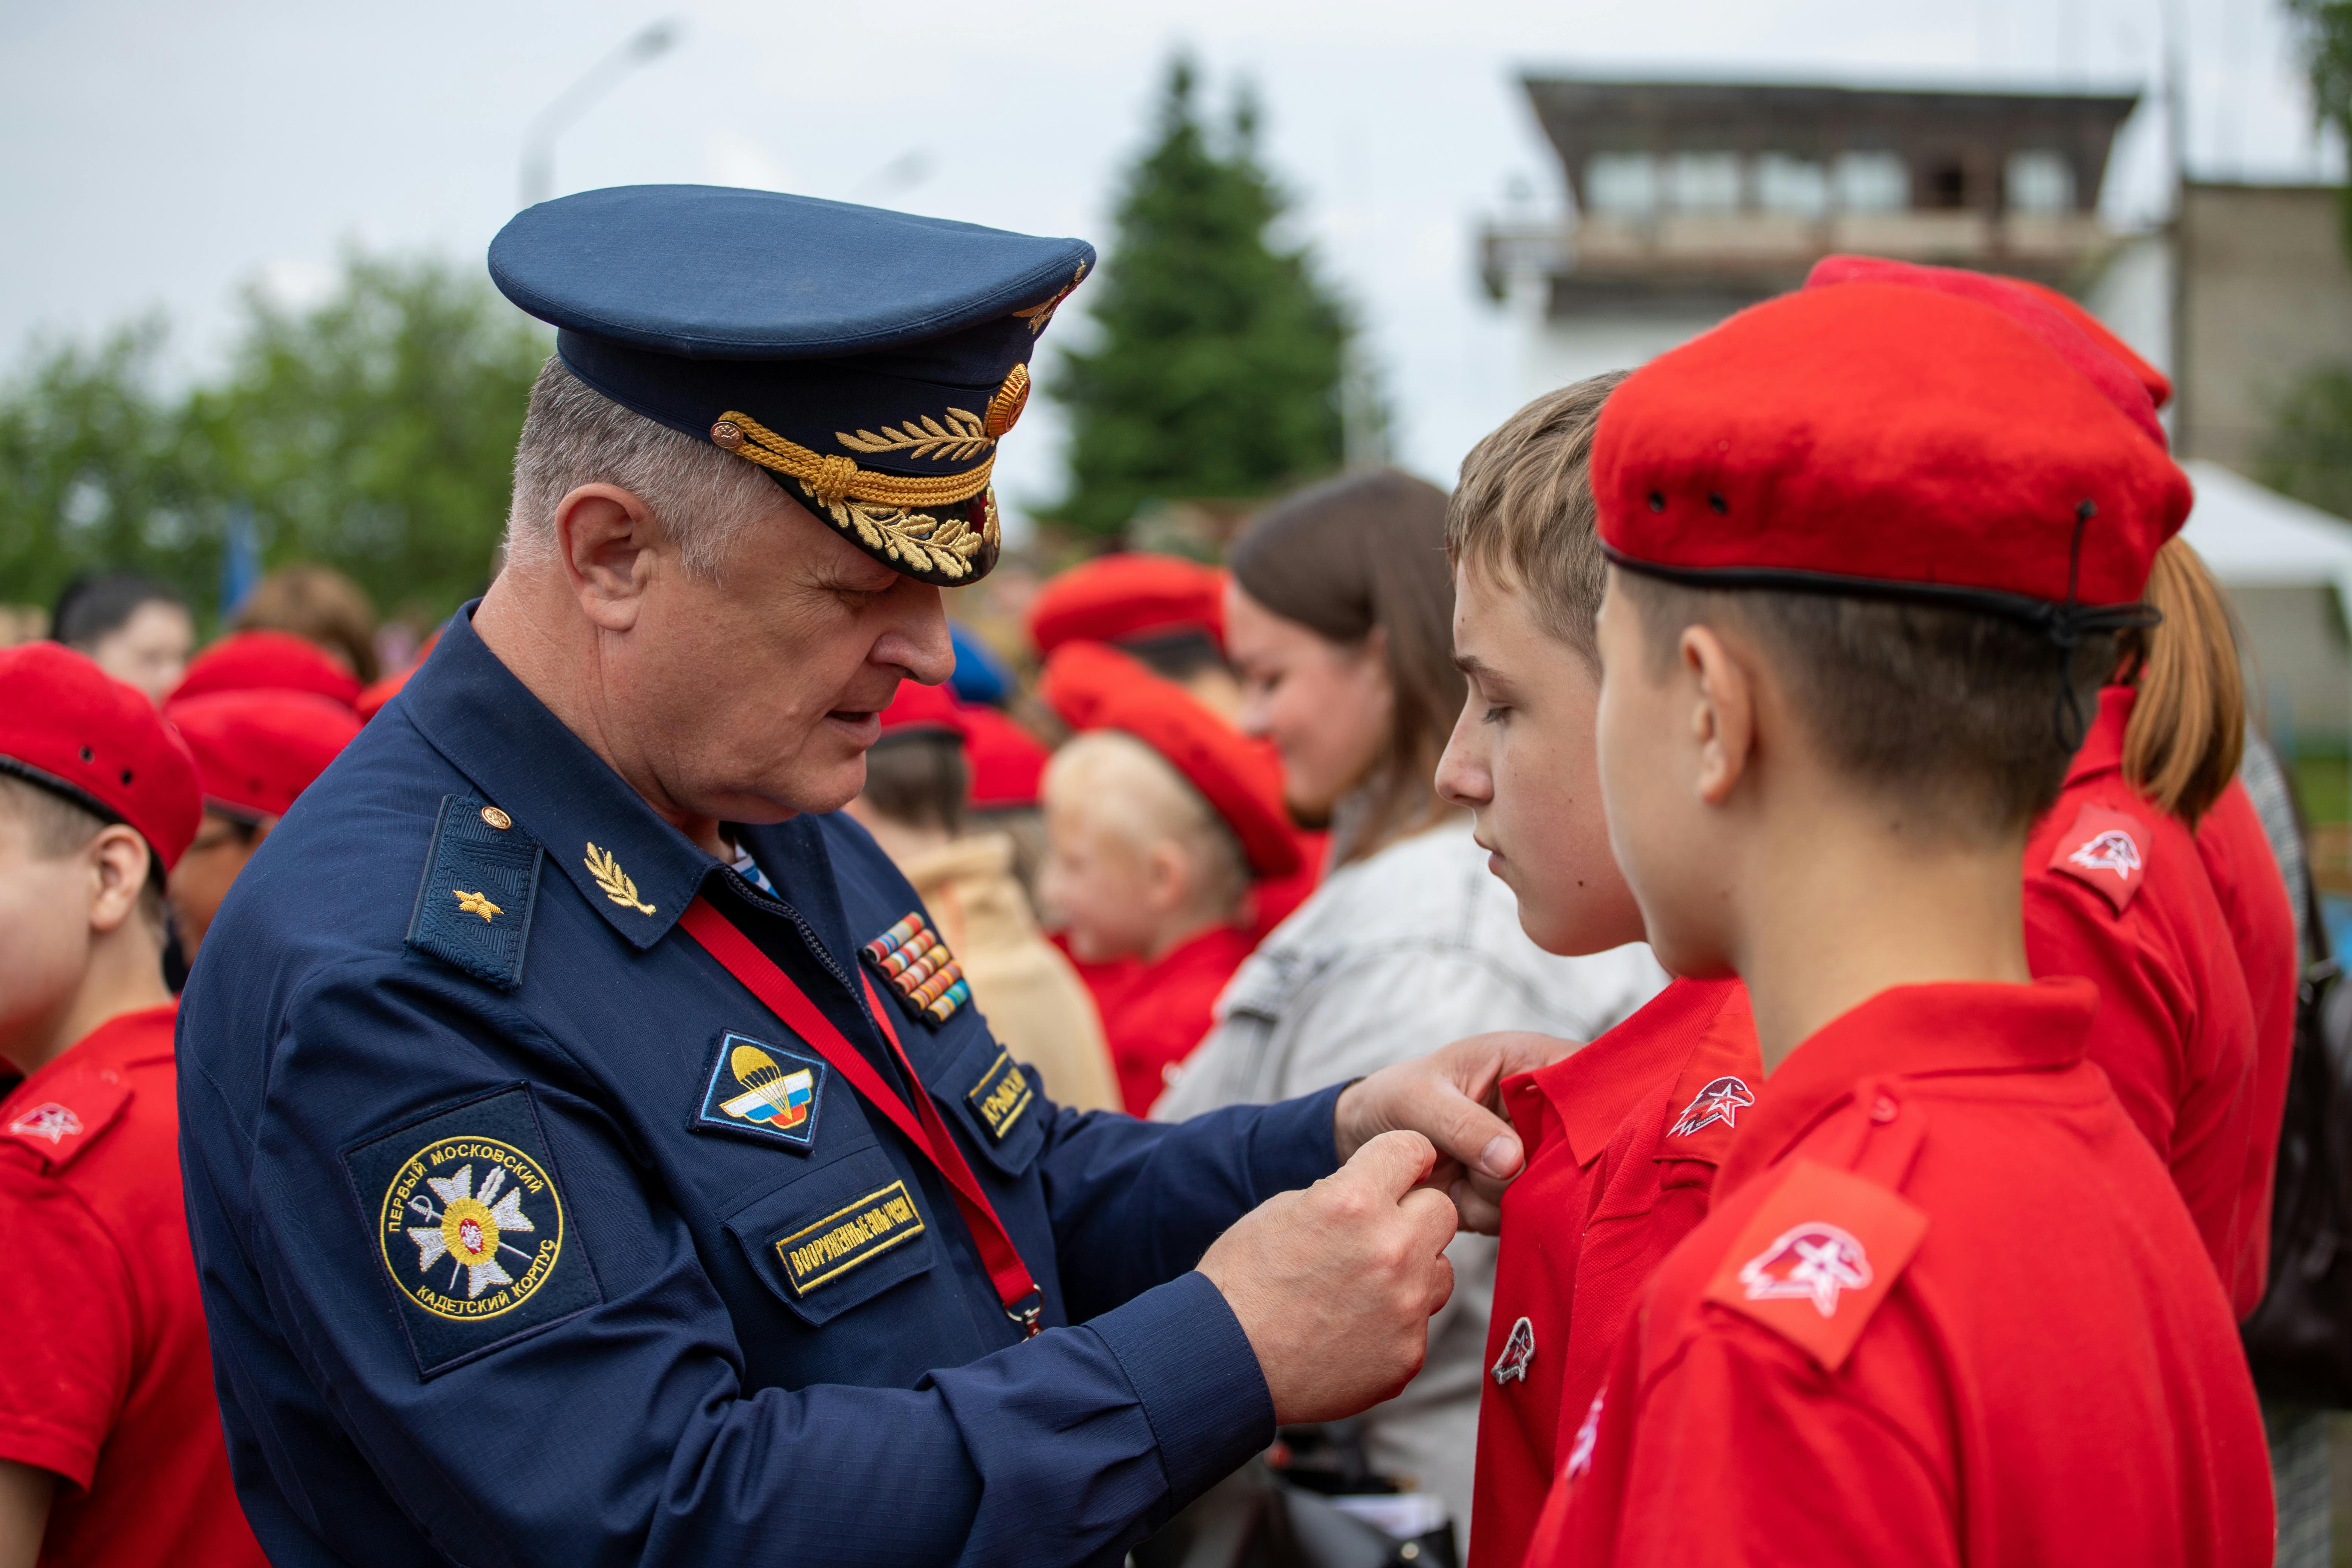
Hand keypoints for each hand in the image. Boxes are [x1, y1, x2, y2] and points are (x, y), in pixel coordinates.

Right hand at [1198, 1131, 1458, 1423]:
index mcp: (1354, 1201)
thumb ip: (1342, 1195)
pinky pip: (1419, 1323)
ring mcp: (1405, 1306)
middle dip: (1414, 1215)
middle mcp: (1390, 1249)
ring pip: (1440, 1270)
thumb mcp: (1282, 1210)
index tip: (1403, 1167)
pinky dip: (1394, 1322)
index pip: (1411, 1148)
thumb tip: (1379, 1193)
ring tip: (1363, 1288)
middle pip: (1441, 1211)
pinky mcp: (1408, 1354)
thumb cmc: (1242, 1284)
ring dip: (1412, 1272)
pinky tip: (1353, 1328)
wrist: (1225, 1363)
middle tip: (1379, 1233)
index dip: (1405, 1156)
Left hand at [1333, 1030, 1581, 1232]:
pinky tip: (1456, 1192)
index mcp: (1532, 1064)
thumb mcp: (1418, 1098)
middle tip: (1480, 1162)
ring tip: (1457, 1170)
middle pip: (1578, 1148)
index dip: (1591, 1110)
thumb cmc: (1395, 1098)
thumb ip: (1463, 1124)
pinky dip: (1484, 1212)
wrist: (1364, 1139)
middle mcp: (1544, 1112)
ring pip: (1549, 1189)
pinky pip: (1522, 1216)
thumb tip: (1513, 1161)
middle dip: (1530, 1167)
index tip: (1546, 1136)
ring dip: (1497, 1192)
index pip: (1590, 1079)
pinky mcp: (1519, 1193)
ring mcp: (1535, 1156)